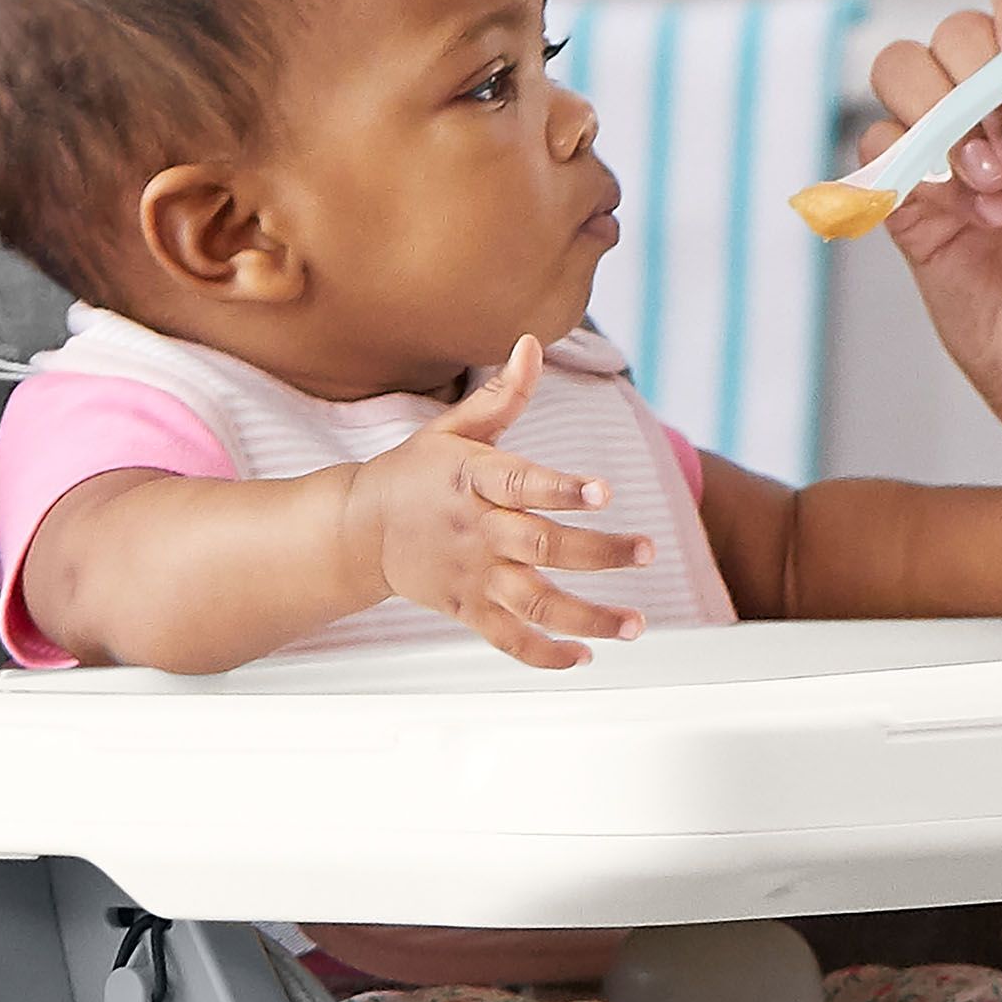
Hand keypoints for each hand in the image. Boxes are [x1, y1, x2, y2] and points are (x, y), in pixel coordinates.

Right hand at [342, 336, 652, 667]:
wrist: (355, 530)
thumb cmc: (415, 472)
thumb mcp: (453, 428)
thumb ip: (503, 396)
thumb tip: (532, 343)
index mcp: (474, 481)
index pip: (523, 484)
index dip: (563, 489)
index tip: (605, 490)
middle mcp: (478, 532)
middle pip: (542, 547)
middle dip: (599, 552)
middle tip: (645, 552)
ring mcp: (473, 576)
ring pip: (533, 602)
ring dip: (587, 617)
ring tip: (635, 624)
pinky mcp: (466, 609)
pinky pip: (507, 639)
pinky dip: (543, 654)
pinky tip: (584, 657)